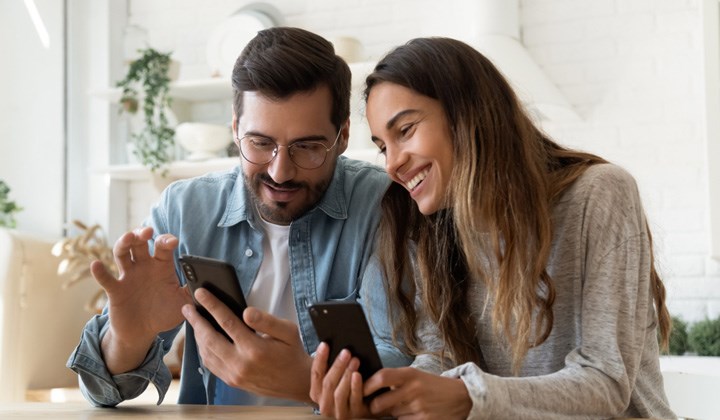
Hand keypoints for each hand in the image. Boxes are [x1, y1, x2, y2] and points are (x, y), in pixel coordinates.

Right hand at [96, 226, 191, 373]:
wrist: (143, 333)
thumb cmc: (164, 314)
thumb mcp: (183, 304)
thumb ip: (194, 293)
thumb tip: (208, 285)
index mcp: (161, 267)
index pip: (163, 247)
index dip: (166, 241)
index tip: (172, 242)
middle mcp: (144, 267)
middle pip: (140, 243)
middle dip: (142, 234)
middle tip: (147, 232)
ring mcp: (128, 276)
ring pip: (122, 253)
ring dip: (123, 243)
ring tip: (128, 238)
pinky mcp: (116, 290)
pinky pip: (106, 279)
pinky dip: (100, 271)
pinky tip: (96, 264)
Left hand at [182, 289, 312, 401]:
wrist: (296, 382)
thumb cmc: (292, 353)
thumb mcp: (288, 331)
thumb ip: (267, 320)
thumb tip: (247, 311)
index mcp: (255, 348)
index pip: (227, 322)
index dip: (212, 305)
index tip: (200, 293)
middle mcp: (241, 364)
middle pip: (209, 338)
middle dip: (196, 320)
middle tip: (187, 307)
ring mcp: (234, 375)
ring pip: (207, 352)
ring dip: (197, 335)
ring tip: (194, 320)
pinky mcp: (232, 381)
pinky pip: (210, 364)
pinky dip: (203, 350)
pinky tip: (203, 339)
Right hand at [310, 342, 370, 418]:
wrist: (363, 407)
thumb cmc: (347, 388)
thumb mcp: (336, 379)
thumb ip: (333, 368)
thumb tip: (335, 345)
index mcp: (316, 393)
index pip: (315, 373)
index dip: (320, 358)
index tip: (325, 344)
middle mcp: (324, 405)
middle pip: (328, 383)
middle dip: (337, 366)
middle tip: (346, 352)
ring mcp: (338, 412)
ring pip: (339, 393)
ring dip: (346, 375)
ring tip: (355, 360)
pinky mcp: (353, 416)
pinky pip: (354, 400)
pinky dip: (355, 386)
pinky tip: (358, 375)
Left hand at [366, 367, 472, 419]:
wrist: (461, 397)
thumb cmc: (432, 385)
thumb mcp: (415, 375)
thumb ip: (395, 380)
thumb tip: (368, 388)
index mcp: (410, 374)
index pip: (381, 377)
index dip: (367, 385)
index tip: (360, 390)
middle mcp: (413, 389)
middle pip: (380, 403)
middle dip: (374, 408)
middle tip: (373, 407)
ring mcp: (419, 407)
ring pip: (392, 416)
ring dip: (392, 415)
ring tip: (403, 407)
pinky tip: (413, 414)